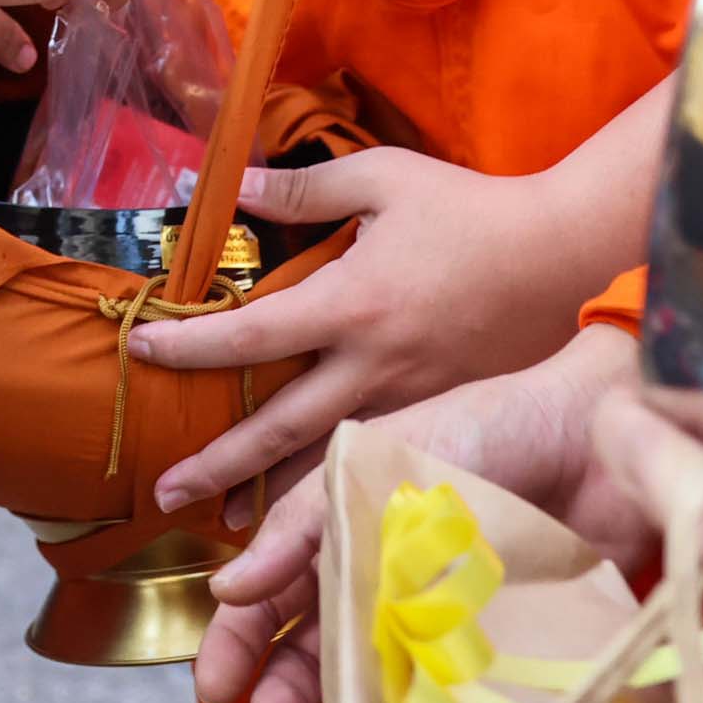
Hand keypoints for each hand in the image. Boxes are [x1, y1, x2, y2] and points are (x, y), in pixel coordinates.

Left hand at [129, 149, 612, 520]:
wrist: (560, 251)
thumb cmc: (467, 207)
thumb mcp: (380, 177)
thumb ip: (302, 188)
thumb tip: (233, 185)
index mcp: (352, 303)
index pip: (251, 336)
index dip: (191, 347)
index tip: (142, 351)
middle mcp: (375, 364)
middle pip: (280, 428)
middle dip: (219, 464)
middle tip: (164, 494)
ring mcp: (412, 399)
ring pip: (329, 459)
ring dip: (273, 494)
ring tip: (225, 524)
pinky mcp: (443, 414)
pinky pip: (379, 458)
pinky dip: (338, 487)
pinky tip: (312, 510)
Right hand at [194, 323, 645, 702]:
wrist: (599, 436)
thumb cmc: (486, 426)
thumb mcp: (371, 461)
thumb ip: (301, 525)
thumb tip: (227, 590)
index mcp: (347, 525)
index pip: (274, 589)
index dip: (239, 638)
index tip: (213, 682)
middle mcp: (386, 577)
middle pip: (317, 644)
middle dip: (282, 688)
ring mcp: (439, 617)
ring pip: (373, 680)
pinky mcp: (492, 646)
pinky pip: (440, 698)